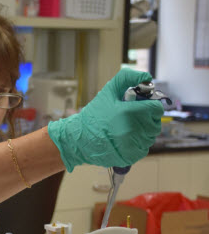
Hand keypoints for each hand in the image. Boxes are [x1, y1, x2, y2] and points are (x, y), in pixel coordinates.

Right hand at [48, 69, 163, 171]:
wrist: (79, 139)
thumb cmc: (94, 115)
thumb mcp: (107, 91)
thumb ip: (127, 78)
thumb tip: (147, 76)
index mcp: (127, 112)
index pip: (156, 108)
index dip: (152, 106)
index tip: (143, 106)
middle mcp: (131, 130)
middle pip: (155, 123)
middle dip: (148, 118)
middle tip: (134, 117)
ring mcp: (130, 145)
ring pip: (150, 136)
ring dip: (144, 131)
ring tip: (129, 128)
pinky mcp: (129, 156)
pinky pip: (144, 148)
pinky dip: (138, 144)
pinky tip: (127, 139)